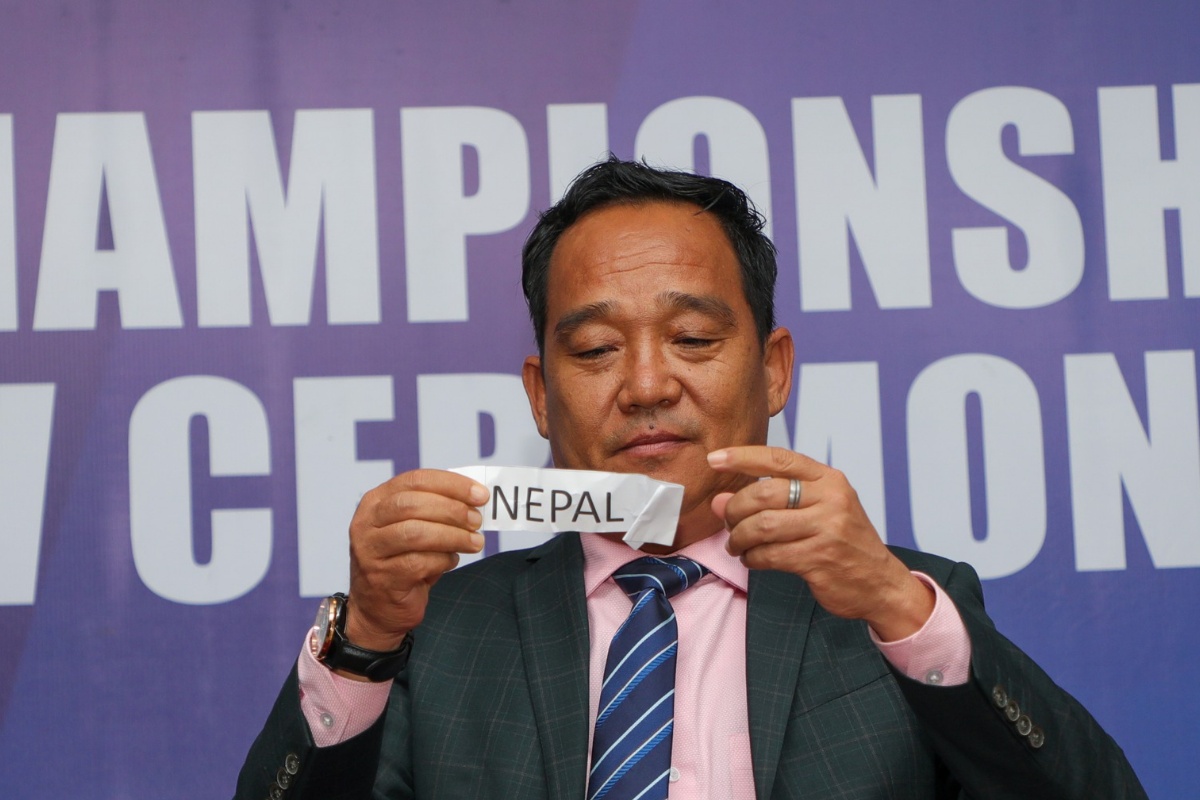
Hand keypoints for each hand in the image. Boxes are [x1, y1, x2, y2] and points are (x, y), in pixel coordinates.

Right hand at [344, 469, 487, 652]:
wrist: (378, 607)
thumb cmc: (403, 560)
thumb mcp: (414, 527)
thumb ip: (436, 509)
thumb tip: (476, 499)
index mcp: (376, 501)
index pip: (415, 480)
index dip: (451, 484)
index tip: (481, 494)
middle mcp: (366, 523)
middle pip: (413, 504)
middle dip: (452, 510)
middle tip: (477, 520)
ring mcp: (370, 551)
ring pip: (416, 533)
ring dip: (453, 536)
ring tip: (475, 542)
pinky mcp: (381, 577)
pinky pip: (419, 563)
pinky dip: (443, 560)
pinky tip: (451, 561)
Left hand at [707, 446, 932, 640]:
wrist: (881, 583)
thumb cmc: (842, 541)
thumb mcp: (817, 509)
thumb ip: (772, 500)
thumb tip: (719, 499)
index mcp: (829, 480)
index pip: (779, 459)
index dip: (742, 457)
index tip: (715, 458)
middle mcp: (831, 499)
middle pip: (764, 493)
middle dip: (735, 508)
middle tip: (728, 521)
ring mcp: (827, 530)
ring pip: (762, 525)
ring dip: (739, 537)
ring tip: (736, 544)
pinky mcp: (819, 559)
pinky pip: (769, 554)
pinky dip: (752, 557)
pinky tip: (752, 559)